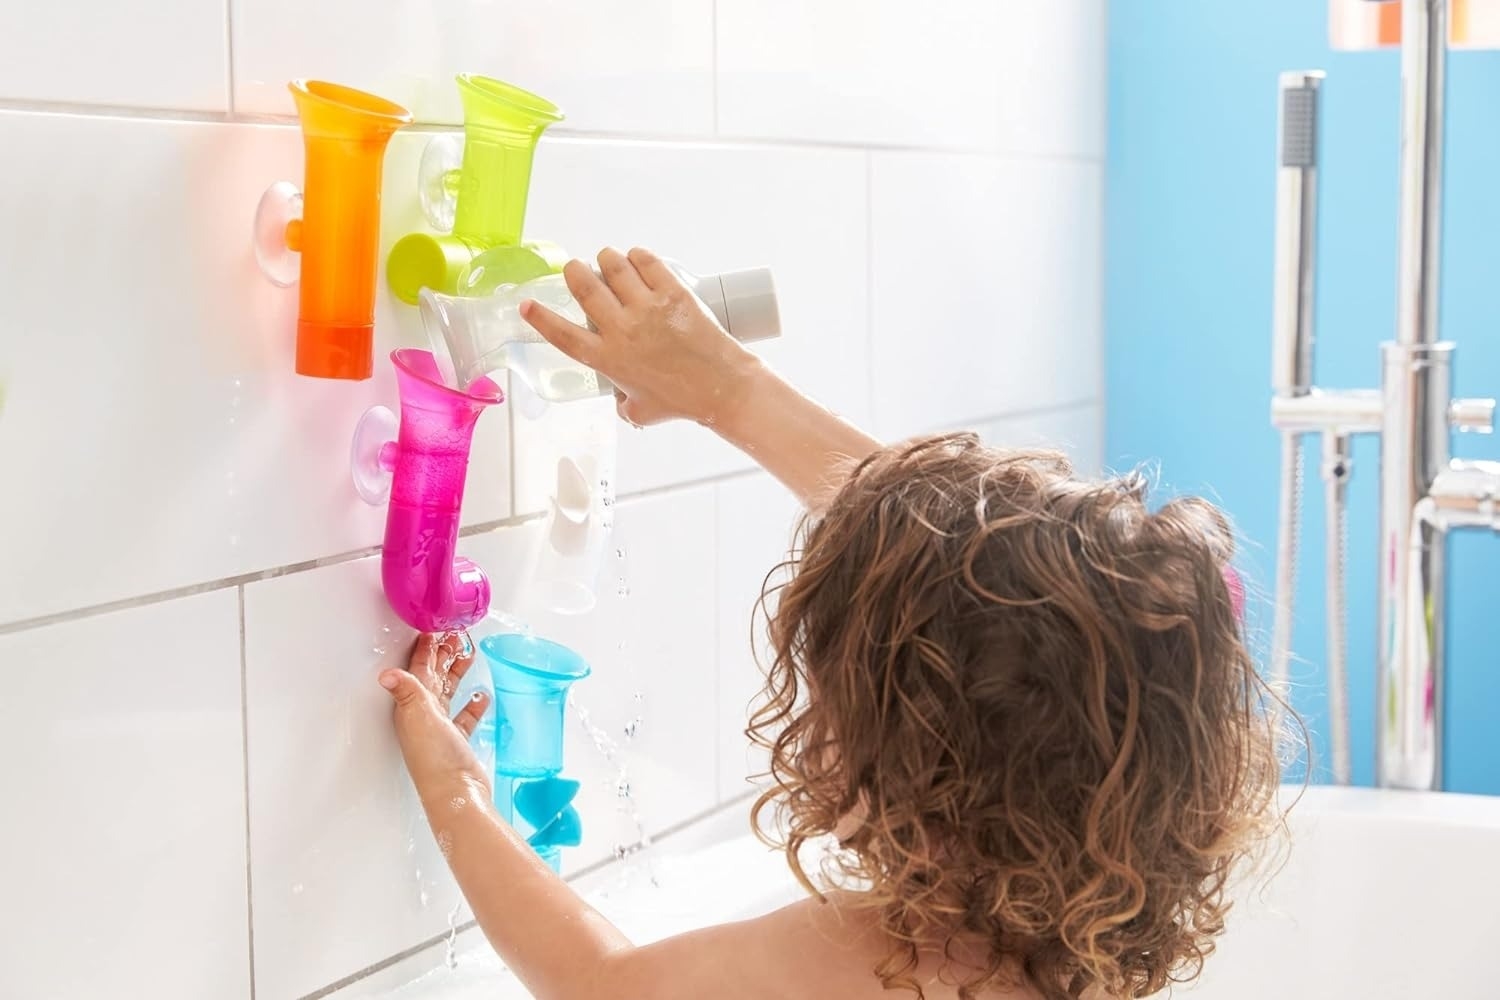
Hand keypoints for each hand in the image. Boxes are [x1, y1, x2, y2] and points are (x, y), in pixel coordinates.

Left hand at [379, 633, 491, 800]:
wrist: (456, 793)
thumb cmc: (436, 759)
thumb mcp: (420, 717)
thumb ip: (407, 691)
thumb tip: (386, 674)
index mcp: (412, 706)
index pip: (419, 669)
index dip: (427, 647)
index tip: (436, 628)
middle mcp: (422, 715)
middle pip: (433, 676)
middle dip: (444, 654)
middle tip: (456, 634)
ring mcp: (440, 729)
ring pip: (448, 692)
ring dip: (457, 673)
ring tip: (468, 654)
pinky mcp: (456, 742)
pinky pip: (463, 717)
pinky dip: (471, 704)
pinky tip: (480, 696)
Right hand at [519, 246, 765, 427]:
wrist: (721, 388)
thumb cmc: (682, 402)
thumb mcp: (639, 411)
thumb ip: (622, 403)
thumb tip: (621, 397)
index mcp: (607, 360)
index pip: (562, 334)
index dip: (540, 317)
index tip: (527, 304)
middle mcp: (621, 330)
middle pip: (583, 286)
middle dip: (575, 271)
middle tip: (579, 270)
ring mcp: (646, 308)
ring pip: (613, 265)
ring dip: (606, 259)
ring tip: (609, 262)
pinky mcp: (673, 293)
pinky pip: (647, 261)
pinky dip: (638, 256)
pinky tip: (639, 261)